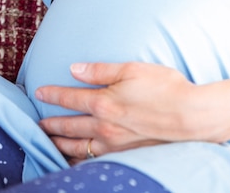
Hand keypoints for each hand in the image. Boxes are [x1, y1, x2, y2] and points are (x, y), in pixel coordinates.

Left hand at [36, 62, 215, 163]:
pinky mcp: (126, 153)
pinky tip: (77, 159)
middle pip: (70, 126)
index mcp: (104, 102)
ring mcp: (114, 143)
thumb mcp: (132, 69)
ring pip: (79, 147)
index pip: (70, 98)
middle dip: (51, 124)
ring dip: (61, 143)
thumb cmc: (164, 87)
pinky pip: (95, 160)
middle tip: (39, 124)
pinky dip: (80, 160)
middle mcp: (104, 126)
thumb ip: (101, 71)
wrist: (190, 116)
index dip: (53, 94)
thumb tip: (75, 69)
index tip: (40, 92)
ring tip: (51, 141)